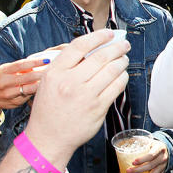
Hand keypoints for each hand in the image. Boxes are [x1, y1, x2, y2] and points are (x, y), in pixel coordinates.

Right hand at [0, 57, 48, 113]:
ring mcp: (9, 94)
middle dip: (41, 73)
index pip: (21, 64)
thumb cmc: (0, 81)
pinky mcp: (14, 103)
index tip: (47, 60)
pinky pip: (28, 97)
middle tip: (54, 70)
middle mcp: (4, 82)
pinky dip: (36, 92)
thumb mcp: (5, 71)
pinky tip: (43, 90)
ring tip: (51, 80)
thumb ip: (19, 68)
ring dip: (41, 84)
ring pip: (29, 89)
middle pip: (27, 77)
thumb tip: (39, 62)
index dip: (35, 62)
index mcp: (3, 71)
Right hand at [22, 30, 129, 162]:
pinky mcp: (98, 108)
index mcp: (55, 72)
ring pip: (112, 70)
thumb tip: (94, 47)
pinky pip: (117, 86)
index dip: (98, 36)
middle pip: (101, 56)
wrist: (48, 138)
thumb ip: (66, 65)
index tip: (109, 34)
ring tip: (124, 59)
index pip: (80, 46)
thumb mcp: (48, 82)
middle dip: (117, 47)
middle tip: (124, 45)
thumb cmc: (49, 108)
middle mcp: (70, 82)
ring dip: (122, 61)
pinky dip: (123, 77)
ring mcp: (85, 96)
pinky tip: (122, 75)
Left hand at [125, 139, 167, 172]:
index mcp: (159, 148)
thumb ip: (138, 143)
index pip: (151, 155)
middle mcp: (163, 157)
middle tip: (128, 171)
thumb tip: (122, 146)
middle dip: (138, 170)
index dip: (142, 160)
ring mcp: (163, 166)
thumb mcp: (148, 141)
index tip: (133, 162)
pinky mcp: (162, 172)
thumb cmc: (153, 145)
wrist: (165, 149)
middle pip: (151, 166)